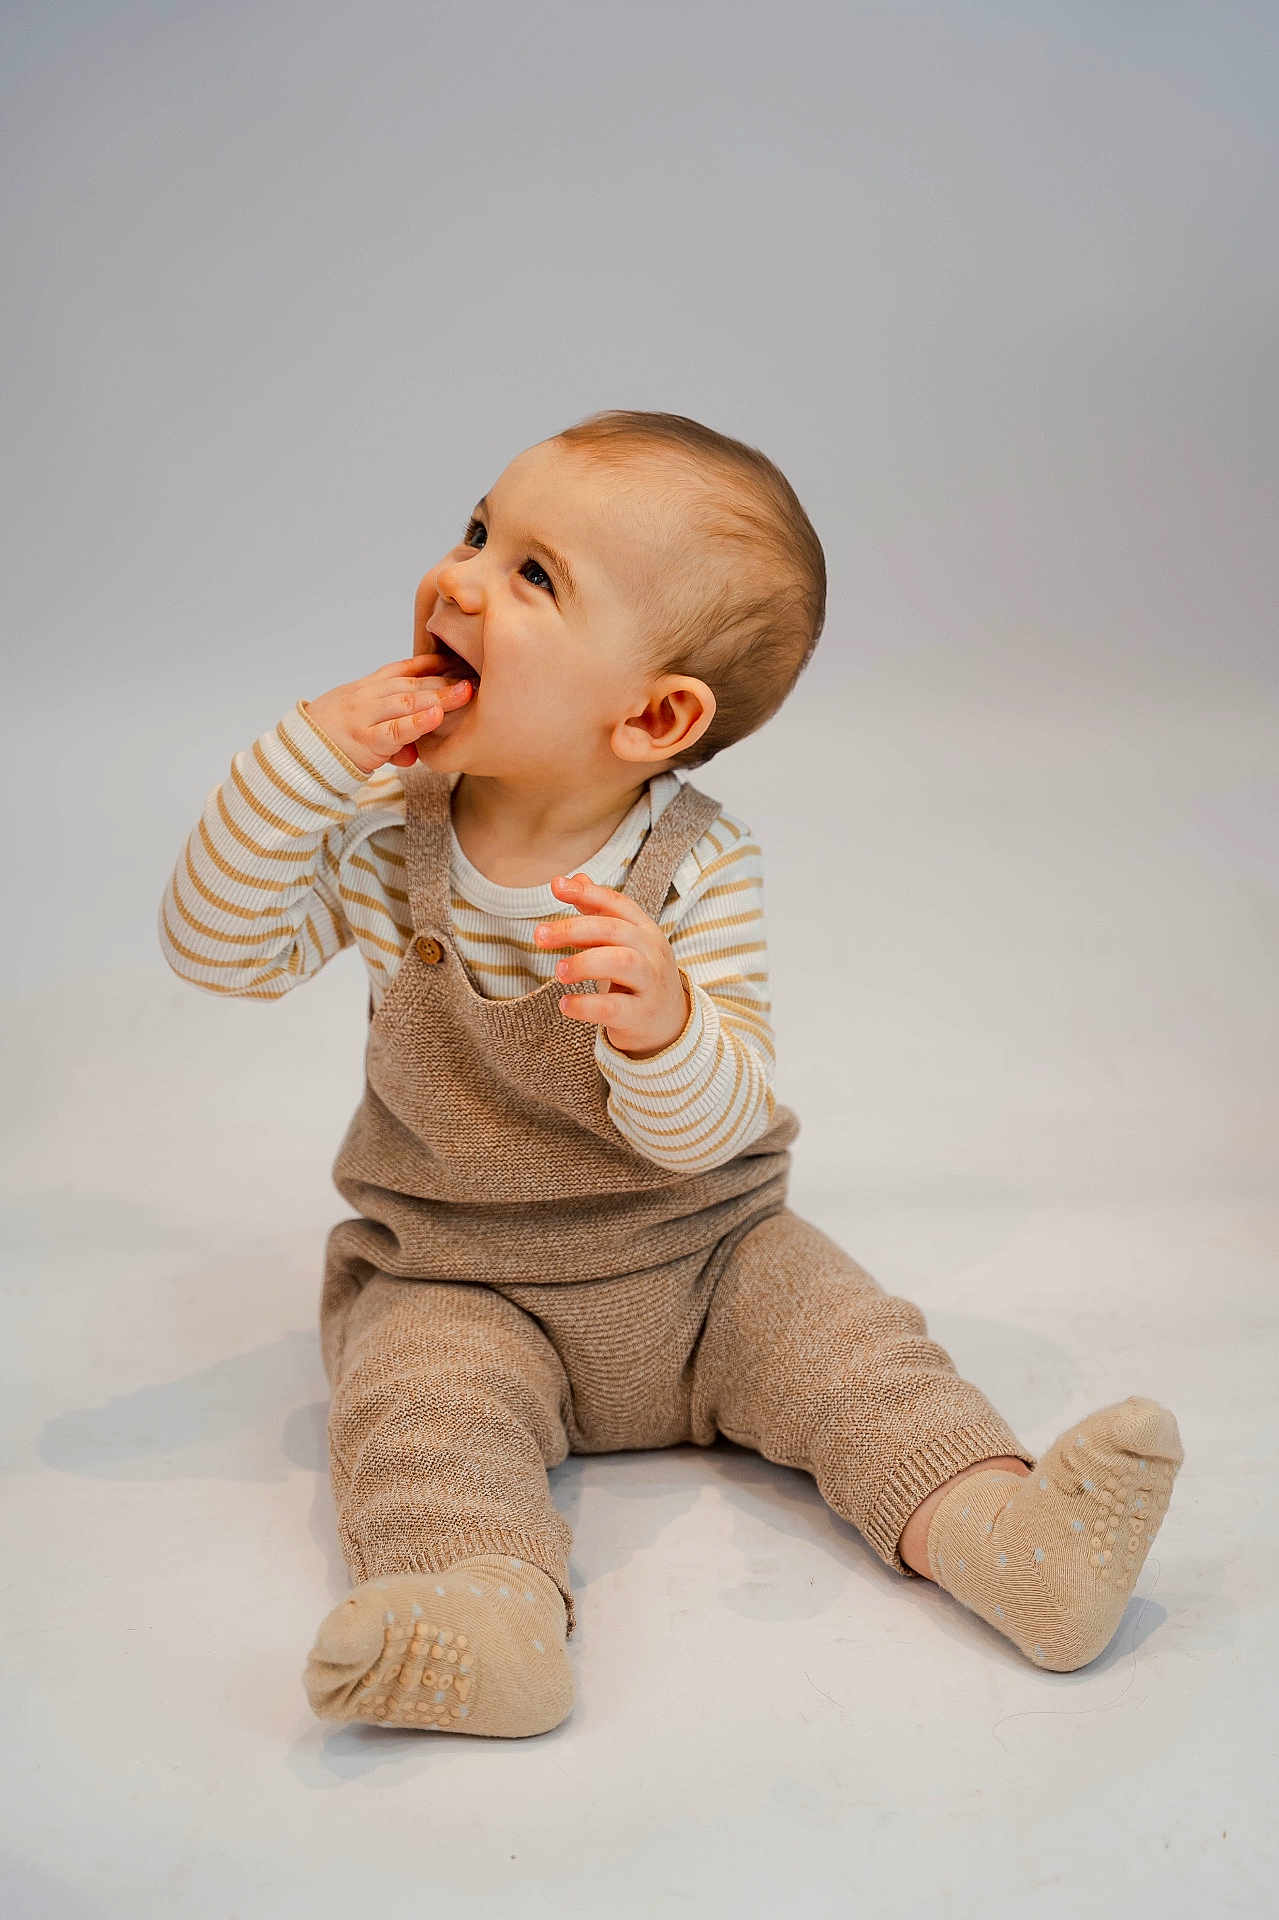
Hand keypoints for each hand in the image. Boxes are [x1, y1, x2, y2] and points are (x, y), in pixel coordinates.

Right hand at [303, 650, 473, 774]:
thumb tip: (413, 751)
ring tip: (466, 692)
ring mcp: (366, 717)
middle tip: (477, 676)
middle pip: (414, 683)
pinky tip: (437, 716)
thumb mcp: (362, 725)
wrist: (298, 756)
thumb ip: (391, 732)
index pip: (406, 669)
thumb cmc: (331, 740)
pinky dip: (417, 722)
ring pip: (408, 701)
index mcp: (369, 688)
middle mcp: (368, 696)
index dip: (435, 663)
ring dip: (440, 696)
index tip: (461, 660)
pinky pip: (395, 730)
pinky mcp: (365, 741)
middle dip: (446, 679)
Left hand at [535, 873, 693, 1058]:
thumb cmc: (637, 978)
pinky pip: (613, 1007)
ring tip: (559, 972)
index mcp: (645, 931)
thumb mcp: (622, 944)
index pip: (618, 904)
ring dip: (584, 962)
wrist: (669, 1023)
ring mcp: (650, 983)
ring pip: (620, 962)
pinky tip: (565, 1004)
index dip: (588, 893)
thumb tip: (571, 878)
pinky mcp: (641, 1015)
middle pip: (614, 930)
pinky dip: (586, 1005)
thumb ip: (596, 913)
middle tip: (539, 935)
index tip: (556, 886)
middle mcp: (651, 953)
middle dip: (573, 928)